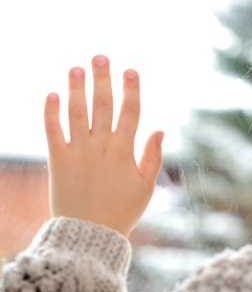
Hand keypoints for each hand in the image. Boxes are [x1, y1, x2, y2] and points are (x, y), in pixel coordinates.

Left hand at [44, 55, 162, 236]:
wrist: (90, 235)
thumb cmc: (123, 210)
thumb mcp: (146, 186)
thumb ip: (152, 156)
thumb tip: (159, 129)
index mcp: (125, 151)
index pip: (131, 112)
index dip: (131, 89)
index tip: (130, 70)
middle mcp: (102, 147)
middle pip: (103, 105)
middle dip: (102, 79)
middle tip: (100, 56)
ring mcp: (79, 153)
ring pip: (77, 114)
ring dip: (76, 89)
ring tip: (75, 68)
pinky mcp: (58, 162)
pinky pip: (53, 133)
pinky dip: (51, 114)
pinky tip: (51, 94)